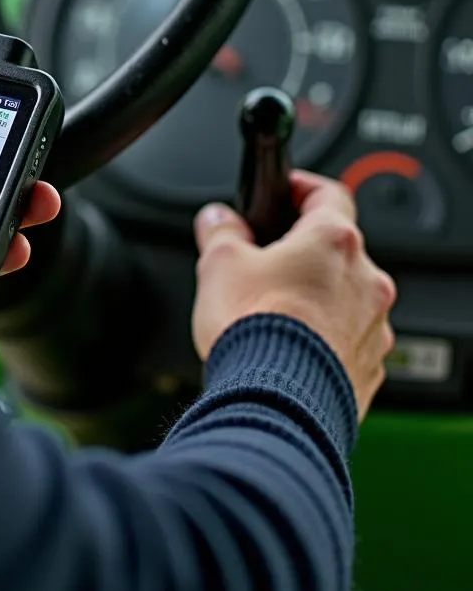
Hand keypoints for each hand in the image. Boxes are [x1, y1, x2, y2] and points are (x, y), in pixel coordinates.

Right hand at [192, 171, 396, 419]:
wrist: (275, 403)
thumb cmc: (254, 331)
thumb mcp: (219, 264)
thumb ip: (220, 232)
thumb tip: (217, 220)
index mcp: (333, 242)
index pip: (328, 194)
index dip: (302, 188)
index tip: (286, 191)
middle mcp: (365, 280)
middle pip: (336, 249)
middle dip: (301, 251)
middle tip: (263, 261)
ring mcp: (373, 326)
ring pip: (345, 296)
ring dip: (315, 296)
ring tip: (272, 312)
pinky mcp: (369, 366)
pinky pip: (348, 339)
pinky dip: (323, 336)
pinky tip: (289, 347)